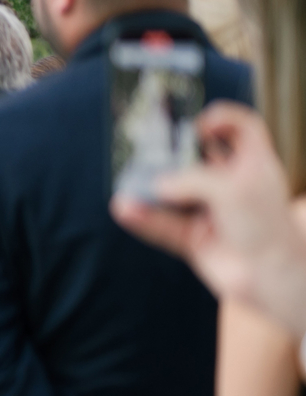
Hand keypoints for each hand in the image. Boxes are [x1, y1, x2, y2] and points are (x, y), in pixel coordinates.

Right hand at [113, 103, 305, 333]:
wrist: (270, 277)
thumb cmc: (265, 226)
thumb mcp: (231, 188)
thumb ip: (190, 180)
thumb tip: (157, 186)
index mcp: (253, 165)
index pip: (243, 128)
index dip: (223, 118)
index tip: (198, 123)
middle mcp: (232, 185)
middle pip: (198, 158)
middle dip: (173, 152)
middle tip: (148, 147)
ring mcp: (211, 211)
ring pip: (174, 193)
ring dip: (151, 188)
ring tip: (129, 180)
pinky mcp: (194, 238)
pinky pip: (162, 225)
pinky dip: (144, 218)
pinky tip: (124, 208)